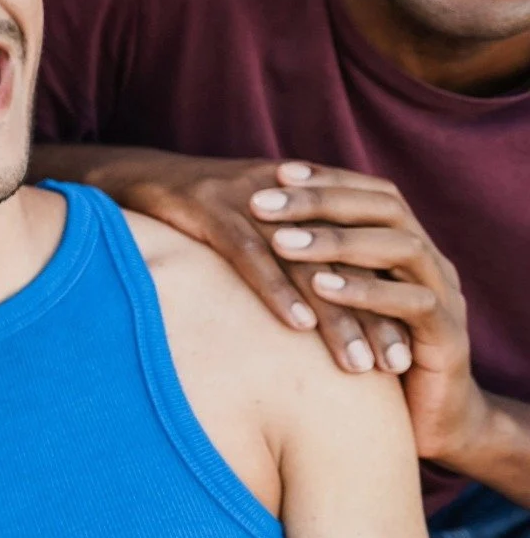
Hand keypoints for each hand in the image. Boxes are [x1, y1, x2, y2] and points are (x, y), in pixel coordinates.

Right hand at [97, 153, 414, 374]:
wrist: (131, 171)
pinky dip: (276, 290)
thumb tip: (324, 312)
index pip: (362, 256)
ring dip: (335, 316)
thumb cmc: (194, 213)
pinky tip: (297, 326)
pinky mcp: (210, 206)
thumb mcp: (253, 227)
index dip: (386, 303)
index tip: (406, 354)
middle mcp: (288, 196)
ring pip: (306, 264)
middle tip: (395, 366)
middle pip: (345, 262)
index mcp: (306, 198)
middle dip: (373, 316)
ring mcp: (249, 199)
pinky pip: (250, 253)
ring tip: (357, 364)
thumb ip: (292, 255)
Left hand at [260, 172, 489, 466]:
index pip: (370, 194)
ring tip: (281, 241)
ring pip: (401, 247)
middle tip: (261, 200)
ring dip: (337, 242)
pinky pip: (413, 304)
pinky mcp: (449, 337)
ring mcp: (445, 296)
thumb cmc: (368, 355)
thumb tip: (255, 234)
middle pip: (384, 208)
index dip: (327, 180)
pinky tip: (321, 286)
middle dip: (321, 200)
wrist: (430, 422)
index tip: (275, 172)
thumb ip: (316, 268)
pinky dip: (365, 292)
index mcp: (407, 246)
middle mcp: (431, 262)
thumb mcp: (338, 305)